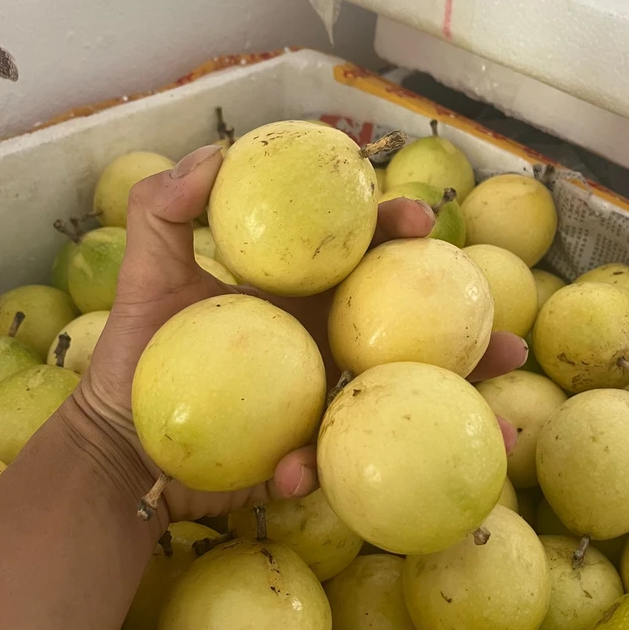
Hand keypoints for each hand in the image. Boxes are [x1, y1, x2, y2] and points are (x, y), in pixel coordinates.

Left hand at [76, 143, 526, 526]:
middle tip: (510, 341)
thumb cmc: (135, 356)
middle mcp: (321, 348)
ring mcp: (317, 404)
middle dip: (466, 337)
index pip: (361, 260)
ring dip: (451, 420)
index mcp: (298, 300)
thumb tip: (217, 154)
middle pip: (406, 335)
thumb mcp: (144, 273)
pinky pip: (327, 463)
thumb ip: (167, 208)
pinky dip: (321, 471)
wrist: (119, 443)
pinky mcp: (301, 456)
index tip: (422, 218)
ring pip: (396, 406)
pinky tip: (301, 475)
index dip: (396, 235)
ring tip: (501, 434)